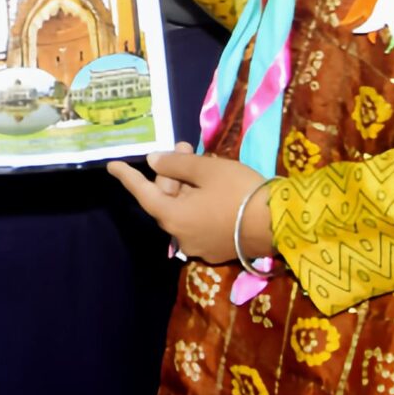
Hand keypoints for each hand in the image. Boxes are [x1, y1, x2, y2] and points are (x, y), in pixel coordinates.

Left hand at [106, 145, 272, 264]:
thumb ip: (175, 164)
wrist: (281, 224)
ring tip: (199, 159)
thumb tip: (154, 162)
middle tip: (184, 145)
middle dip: (171, 172)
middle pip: (166, 201)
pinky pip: (199, 222)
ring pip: (183, 210)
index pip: (143, 193)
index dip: (127, 177)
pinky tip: (212, 185)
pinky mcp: (219, 249)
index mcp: (173, 218)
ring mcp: (200, 246)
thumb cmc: (239, 192)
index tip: (112, 166)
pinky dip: (198, 203)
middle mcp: (182, 237)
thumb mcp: (206, 170)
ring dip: (186, 186)